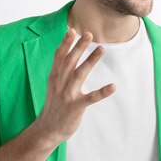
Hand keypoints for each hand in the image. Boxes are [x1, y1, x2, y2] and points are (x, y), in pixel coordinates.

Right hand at [37, 29, 115, 143]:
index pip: (59, 57)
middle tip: (89, 34)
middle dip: (79, 47)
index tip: (72, 30)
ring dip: (91, 60)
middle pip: (70, 61)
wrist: (48, 129)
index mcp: (54, 78)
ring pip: (79, 74)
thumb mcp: (54, 85)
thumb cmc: (54, 105)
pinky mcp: (76, 107)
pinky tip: (113, 86)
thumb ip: (61, 70)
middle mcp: (60, 84)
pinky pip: (91, 98)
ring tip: (101, 49)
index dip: (65, 43)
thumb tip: (68, 53)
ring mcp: (68, 95)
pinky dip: (102, 92)